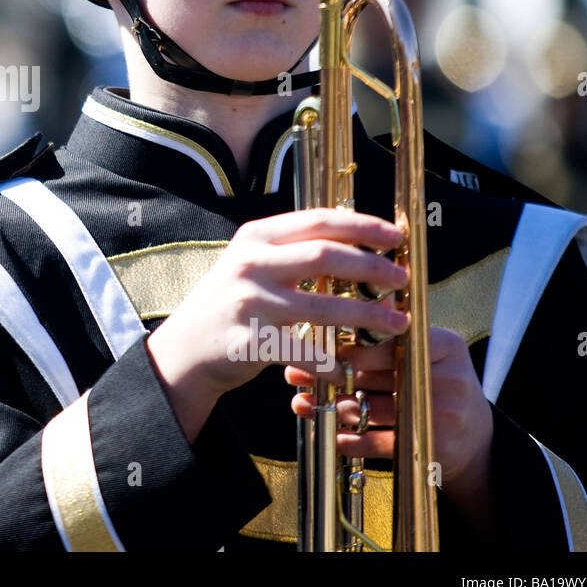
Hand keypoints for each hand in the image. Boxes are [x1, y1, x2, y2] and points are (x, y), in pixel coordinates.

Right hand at [146, 208, 410, 442]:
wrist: (185, 349)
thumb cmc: (230, 303)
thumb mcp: (251, 263)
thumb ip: (292, 250)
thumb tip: (355, 238)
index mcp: (255, 238)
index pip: (318, 221)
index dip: (362, 226)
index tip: (396, 236)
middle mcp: (250, 264)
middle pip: (326, 256)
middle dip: (372, 267)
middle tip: (402, 279)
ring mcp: (249, 302)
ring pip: (324, 306)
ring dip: (369, 315)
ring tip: (398, 322)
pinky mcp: (250, 341)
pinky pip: (305, 351)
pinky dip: (333, 361)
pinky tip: (351, 366)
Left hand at [285, 326, 493, 492]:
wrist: (476, 440)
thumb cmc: (437, 385)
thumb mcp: (428, 352)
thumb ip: (390, 334)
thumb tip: (339, 307)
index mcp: (446, 346)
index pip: (388, 341)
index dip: (347, 345)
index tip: (312, 344)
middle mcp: (448, 379)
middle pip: (375, 375)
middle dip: (330, 375)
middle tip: (296, 373)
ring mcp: (442, 415)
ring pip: (372, 409)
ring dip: (331, 407)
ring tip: (303, 402)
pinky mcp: (432, 448)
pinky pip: (379, 443)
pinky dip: (349, 440)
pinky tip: (328, 433)